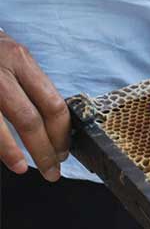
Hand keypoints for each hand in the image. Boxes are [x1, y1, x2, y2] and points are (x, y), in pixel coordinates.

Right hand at [0, 31, 69, 180]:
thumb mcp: (12, 58)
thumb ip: (29, 86)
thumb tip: (53, 125)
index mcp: (21, 60)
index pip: (52, 103)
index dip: (61, 134)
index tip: (64, 152)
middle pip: (29, 119)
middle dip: (43, 150)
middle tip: (51, 170)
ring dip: (12, 152)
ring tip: (24, 168)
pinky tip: (5, 156)